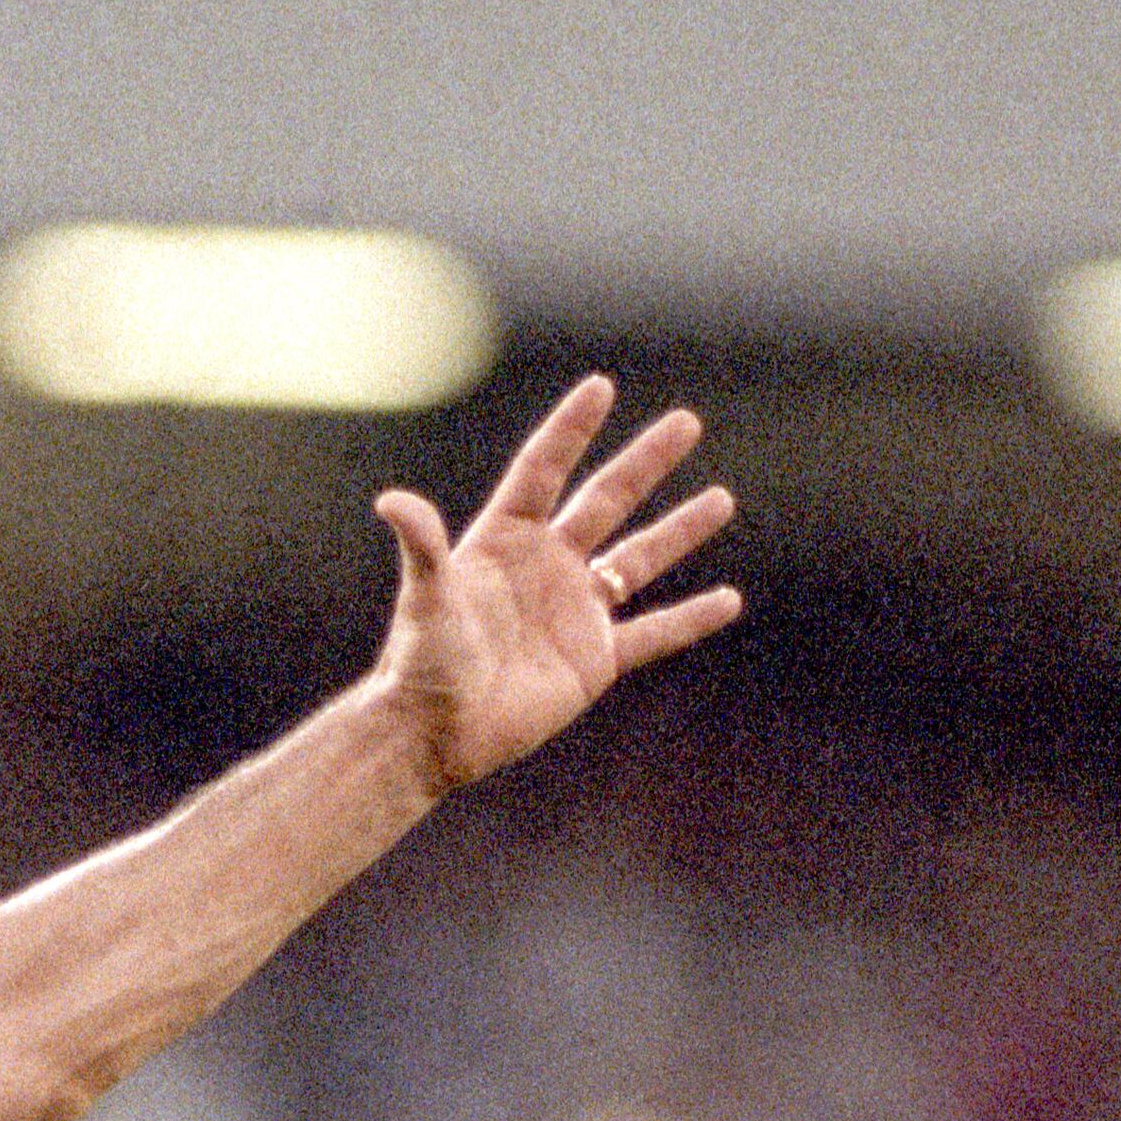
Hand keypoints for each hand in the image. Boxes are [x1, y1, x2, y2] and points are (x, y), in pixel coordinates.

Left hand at [364, 375, 742, 792]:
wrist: (435, 733)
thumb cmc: (422, 662)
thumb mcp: (427, 598)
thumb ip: (422, 547)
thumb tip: (390, 500)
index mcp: (506, 540)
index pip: (545, 471)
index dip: (571, 430)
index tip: (602, 387)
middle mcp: (546, 566)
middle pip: (606, 501)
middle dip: (646, 462)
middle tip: (687, 422)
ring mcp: (575, 611)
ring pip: (639, 559)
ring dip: (680, 530)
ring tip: (721, 499)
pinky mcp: (595, 660)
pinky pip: (654, 633)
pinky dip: (691, 619)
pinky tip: (729, 600)